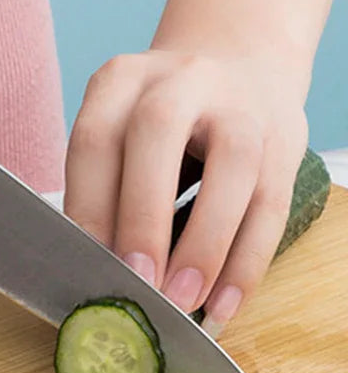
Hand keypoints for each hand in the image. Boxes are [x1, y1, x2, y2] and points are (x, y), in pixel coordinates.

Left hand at [63, 49, 308, 333]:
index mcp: (120, 82)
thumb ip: (104, 196)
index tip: (87, 267)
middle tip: (138, 283)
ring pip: (232, 166)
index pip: (95, 140)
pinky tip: (224, 305)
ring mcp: (240, 105)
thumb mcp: (118, 141)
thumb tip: (95, 279)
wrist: (237, 67)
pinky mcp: (285, 139)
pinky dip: (246, 263)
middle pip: (158, 136)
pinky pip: (271, 204)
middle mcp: (180, 81)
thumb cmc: (155, 132)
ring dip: (205, 244)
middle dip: (143, 218)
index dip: (89, 206)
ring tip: (183, 302)